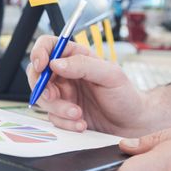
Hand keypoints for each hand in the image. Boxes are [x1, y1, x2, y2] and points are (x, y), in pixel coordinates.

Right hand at [27, 35, 170, 136]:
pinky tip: (81, 123)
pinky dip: (65, 122)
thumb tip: (55, 63)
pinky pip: (53, 117)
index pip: (48, 46)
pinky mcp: (63, 114)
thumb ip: (83, 65)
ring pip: (43, 98)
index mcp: (76, 57)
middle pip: (37, 74)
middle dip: (42, 87)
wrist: (133, 125)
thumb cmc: (126, 96)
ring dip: (58, 108)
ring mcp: (63, 94)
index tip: (42, 66)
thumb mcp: (111, 75)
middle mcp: (66, 74)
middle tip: (53, 96)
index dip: (39, 53)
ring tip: (78, 114)